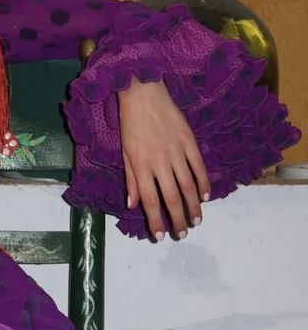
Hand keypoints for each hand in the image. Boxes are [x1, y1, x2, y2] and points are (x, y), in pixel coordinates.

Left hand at [117, 78, 209, 240]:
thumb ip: (130, 179)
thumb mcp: (124, 152)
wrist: (143, 94)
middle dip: (177, 219)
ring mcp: (176, 151)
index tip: (159, 236)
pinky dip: (203, 182)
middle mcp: (159, 162)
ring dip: (193, 207)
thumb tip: (132, 204)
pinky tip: (205, 196)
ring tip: (197, 221)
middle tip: (183, 234)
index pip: (149, 201)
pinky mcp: (189, 141)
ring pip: (188, 186)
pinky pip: (198, 166)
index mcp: (141, 166)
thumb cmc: (130, 123)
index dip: (155, 221)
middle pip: (171, 198)